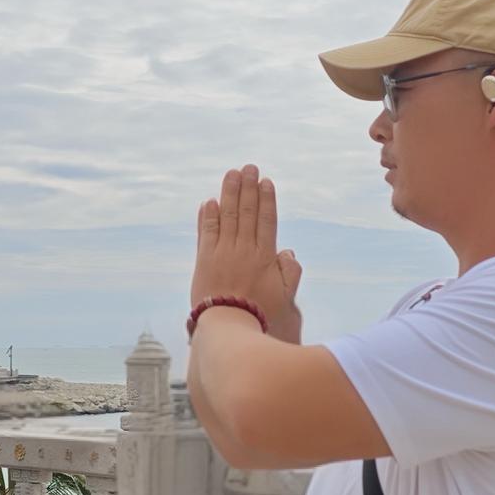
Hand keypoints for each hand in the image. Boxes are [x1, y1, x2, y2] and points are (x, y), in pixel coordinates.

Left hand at [191, 165, 303, 344]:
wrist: (229, 326)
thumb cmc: (260, 315)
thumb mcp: (284, 297)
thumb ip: (290, 273)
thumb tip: (288, 252)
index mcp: (265, 257)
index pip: (267, 220)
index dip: (267, 199)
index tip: (266, 182)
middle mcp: (244, 249)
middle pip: (247, 212)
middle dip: (248, 188)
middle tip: (249, 168)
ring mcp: (223, 252)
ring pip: (227, 216)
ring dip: (229, 193)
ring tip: (232, 174)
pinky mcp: (204, 259)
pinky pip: (207, 231)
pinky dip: (208, 216)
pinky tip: (209, 201)